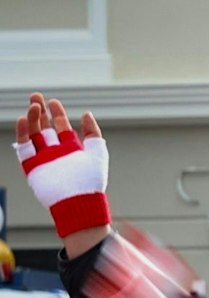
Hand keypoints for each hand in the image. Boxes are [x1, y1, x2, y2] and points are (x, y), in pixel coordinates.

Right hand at [13, 94, 110, 256]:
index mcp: (71, 149)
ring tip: (33, 105)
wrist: (79, 202)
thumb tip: (86, 113)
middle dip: (40, 111)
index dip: (57, 113)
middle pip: (44, 127)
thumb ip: (93, 133)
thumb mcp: (97, 153)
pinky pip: (24, 148)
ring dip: (31, 119)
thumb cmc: (91, 181)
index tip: (54, 101)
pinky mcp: (32, 167)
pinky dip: (22, 133)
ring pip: (33, 134)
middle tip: (36, 96)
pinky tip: (22, 119)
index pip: (61, 127)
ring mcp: (43, 159)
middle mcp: (56, 153)